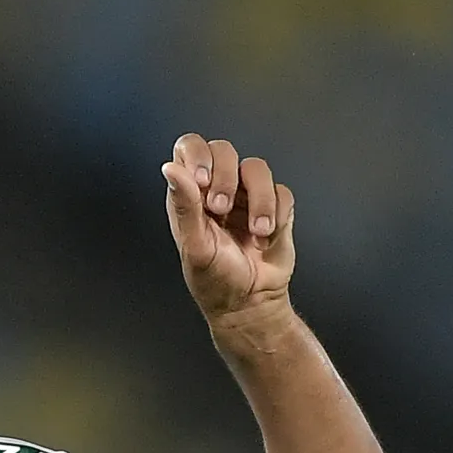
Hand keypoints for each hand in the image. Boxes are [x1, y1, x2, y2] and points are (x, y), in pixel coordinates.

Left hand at [160, 133, 295, 335]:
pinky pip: (282, 191)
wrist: (251, 305)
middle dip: (225, 177)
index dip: (197, 154)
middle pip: (224, 150)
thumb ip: (185, 206)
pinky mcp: (275, 207)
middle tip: (221, 209)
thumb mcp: (196, 246)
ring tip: (257, 231)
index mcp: (190, 195)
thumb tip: (170, 168)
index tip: (202, 180)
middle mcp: (218, 188)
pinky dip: (277, 213)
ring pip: (257, 168)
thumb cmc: (216, 280)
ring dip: (259, 199)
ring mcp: (248, 196)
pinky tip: (267, 237)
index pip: (189, 148)